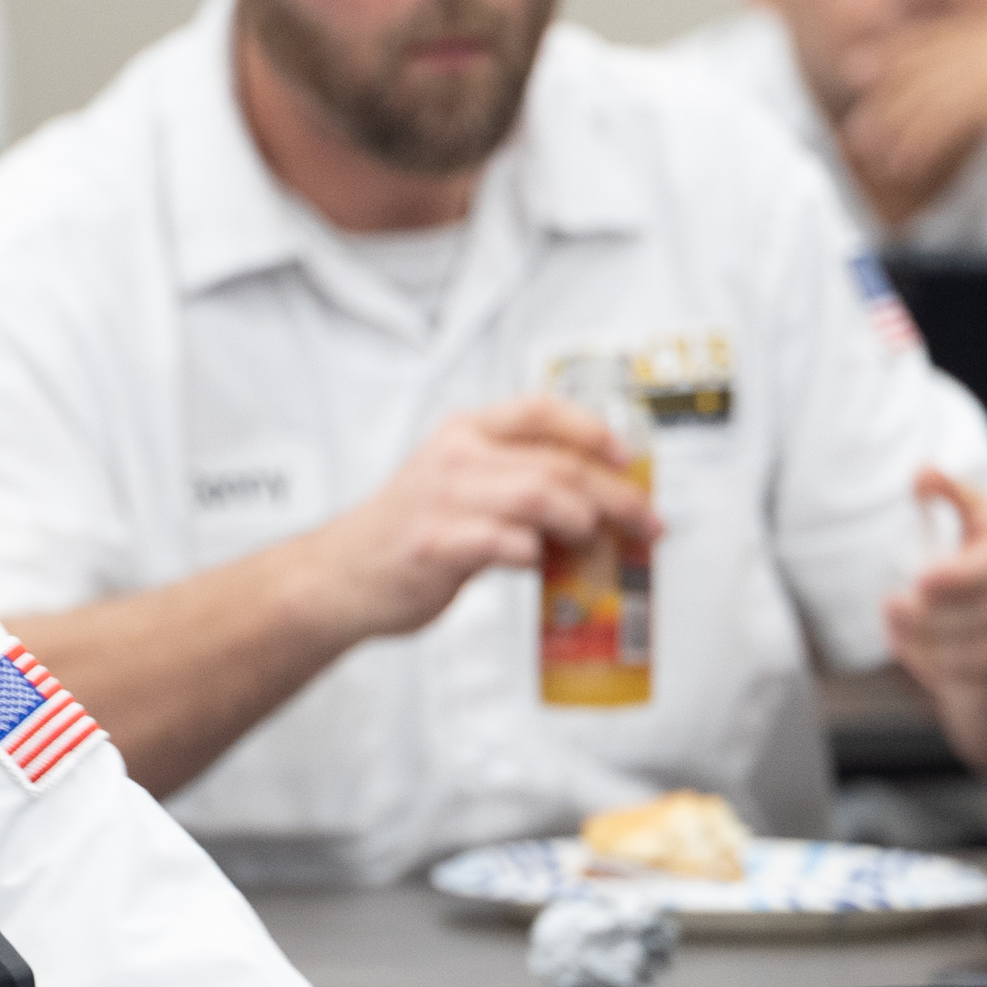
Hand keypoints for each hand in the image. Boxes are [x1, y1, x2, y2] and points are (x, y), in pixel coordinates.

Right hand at [302, 396, 658, 644]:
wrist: (341, 576)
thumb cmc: (408, 533)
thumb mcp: (456, 484)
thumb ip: (514, 482)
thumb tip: (594, 500)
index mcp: (464, 432)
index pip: (540, 411)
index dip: (593, 429)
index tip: (628, 457)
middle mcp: (455, 457)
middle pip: (556, 464)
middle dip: (615, 494)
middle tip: (645, 522)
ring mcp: (443, 500)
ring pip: (539, 495)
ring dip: (583, 521)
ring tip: (596, 542)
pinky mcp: (435, 545)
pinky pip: (504, 543)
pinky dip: (535, 553)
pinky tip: (539, 563)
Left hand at [836, 18, 986, 238]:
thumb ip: (959, 78)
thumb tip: (895, 84)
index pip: (931, 37)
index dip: (890, 52)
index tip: (853, 70)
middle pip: (926, 66)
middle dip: (886, 102)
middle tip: (856, 135)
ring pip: (935, 94)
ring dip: (901, 132)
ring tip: (881, 161)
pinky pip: (952, 115)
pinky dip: (924, 143)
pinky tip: (908, 165)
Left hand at [885, 466, 986, 732]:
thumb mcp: (974, 507)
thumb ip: (949, 492)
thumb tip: (924, 474)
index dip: (961, 577)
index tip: (918, 583)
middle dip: (932, 619)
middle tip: (888, 610)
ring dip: (934, 653)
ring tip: (895, 638)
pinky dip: (950, 679)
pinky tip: (918, 660)